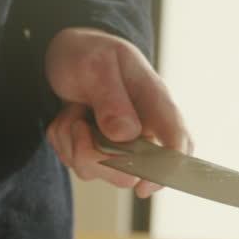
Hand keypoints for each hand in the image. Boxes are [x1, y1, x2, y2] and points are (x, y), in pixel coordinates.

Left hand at [44, 27, 192, 197]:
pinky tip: (69, 117)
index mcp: (155, 103)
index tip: (143, 185)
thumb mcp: (97, 65)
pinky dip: (62, 142)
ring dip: (71, 142)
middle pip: (129, 172)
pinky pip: (74, 163)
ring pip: (95, 170)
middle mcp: (143, 129)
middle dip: (92, 154)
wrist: (68, 54)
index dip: (166, 169)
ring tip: (73, 111)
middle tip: (78, 121)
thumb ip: (112, 99)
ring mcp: (120, 144)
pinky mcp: (97, 151)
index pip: (176, 142)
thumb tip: (126, 135)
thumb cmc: (90, 53)